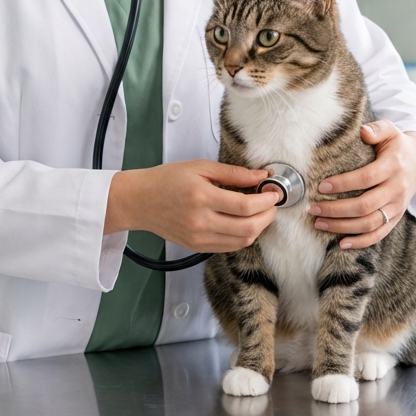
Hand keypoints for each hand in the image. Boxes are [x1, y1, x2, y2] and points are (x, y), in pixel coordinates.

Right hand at [106, 160, 281, 252]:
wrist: (140, 201)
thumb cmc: (167, 180)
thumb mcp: (200, 167)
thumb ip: (233, 174)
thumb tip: (261, 177)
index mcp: (202, 197)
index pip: (245, 206)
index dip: (266, 201)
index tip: (275, 193)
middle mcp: (201, 221)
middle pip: (248, 227)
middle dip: (267, 216)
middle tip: (272, 203)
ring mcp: (199, 238)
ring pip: (242, 241)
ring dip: (258, 228)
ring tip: (260, 212)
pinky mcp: (197, 247)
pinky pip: (229, 247)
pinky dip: (243, 236)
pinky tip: (244, 222)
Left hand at [307, 121, 415, 249]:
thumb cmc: (397, 146)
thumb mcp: (391, 130)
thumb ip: (377, 129)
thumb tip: (363, 132)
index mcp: (393, 167)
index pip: (366, 178)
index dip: (343, 184)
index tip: (321, 186)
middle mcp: (396, 189)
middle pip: (365, 206)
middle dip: (336, 210)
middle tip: (313, 209)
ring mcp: (397, 207)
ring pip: (370, 224)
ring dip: (342, 227)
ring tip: (319, 224)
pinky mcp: (396, 218)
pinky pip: (379, 235)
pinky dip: (361, 242)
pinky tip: (341, 243)